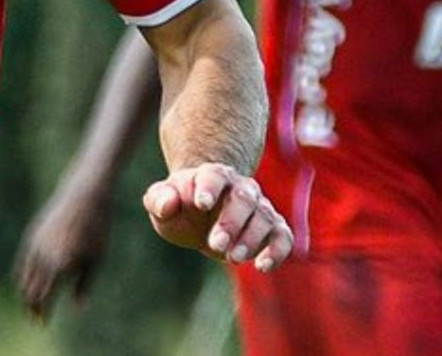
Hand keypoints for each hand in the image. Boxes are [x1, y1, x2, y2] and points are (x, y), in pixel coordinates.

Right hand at [13, 181, 112, 318]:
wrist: (84, 197)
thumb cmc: (96, 230)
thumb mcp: (96, 259)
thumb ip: (84, 285)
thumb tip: (76, 307)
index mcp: (61, 264)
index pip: (45, 295)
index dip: (43, 311)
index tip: (42, 323)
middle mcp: (44, 256)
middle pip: (31, 287)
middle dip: (32, 304)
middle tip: (35, 318)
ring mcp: (35, 244)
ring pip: (24, 274)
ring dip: (26, 291)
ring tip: (29, 303)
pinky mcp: (33, 234)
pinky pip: (23, 260)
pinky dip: (22, 273)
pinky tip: (25, 280)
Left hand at [142, 163, 291, 270]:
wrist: (202, 213)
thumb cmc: (180, 207)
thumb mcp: (160, 203)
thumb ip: (158, 200)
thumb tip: (169, 203)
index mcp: (212, 175)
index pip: (214, 176)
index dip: (209, 188)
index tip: (201, 204)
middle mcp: (240, 187)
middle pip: (243, 199)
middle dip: (231, 222)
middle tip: (215, 245)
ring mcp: (259, 206)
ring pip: (263, 218)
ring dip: (250, 239)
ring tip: (231, 259)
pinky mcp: (273, 227)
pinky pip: (283, 236)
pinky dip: (278, 251)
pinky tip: (262, 266)